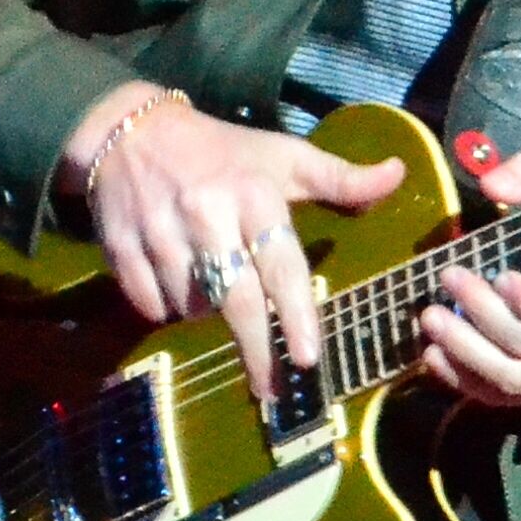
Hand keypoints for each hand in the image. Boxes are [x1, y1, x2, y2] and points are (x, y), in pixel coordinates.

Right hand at [61, 84, 403, 402]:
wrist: (130, 131)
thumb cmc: (222, 152)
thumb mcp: (283, 156)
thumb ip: (340, 178)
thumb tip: (399, 174)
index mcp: (253, 193)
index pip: (281, 264)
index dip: (296, 314)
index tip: (307, 358)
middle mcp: (207, 214)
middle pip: (237, 300)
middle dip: (258, 349)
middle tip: (273, 388)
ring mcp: (160, 233)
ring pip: (192, 305)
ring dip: (207, 312)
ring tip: (213, 288)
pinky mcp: (121, 248)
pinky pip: (151, 304)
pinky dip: (166, 306)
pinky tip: (175, 283)